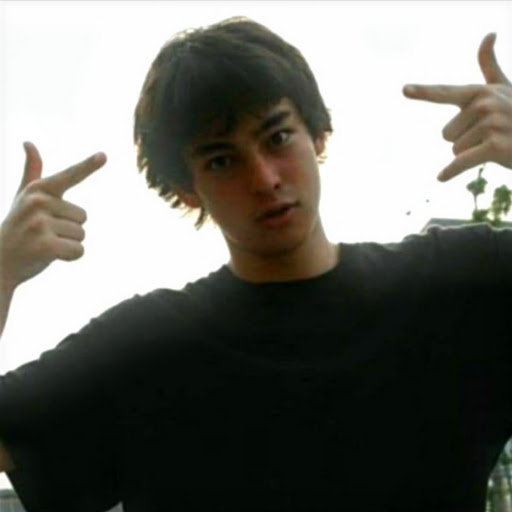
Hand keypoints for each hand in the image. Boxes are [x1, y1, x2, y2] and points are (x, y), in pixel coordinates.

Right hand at [0, 142, 106, 293]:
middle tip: (43, 234)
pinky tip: (49, 256)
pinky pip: (79, 250)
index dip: (88, 166)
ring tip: (44, 244)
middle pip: (83, 216)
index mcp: (38, 190)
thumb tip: (29, 142)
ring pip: (81, 234)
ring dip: (68, 243)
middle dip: (68, 229)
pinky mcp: (46, 246)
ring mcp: (40, 224)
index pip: (69, 176)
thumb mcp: (22, 198)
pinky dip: (70, 257)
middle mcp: (38, 203)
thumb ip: (32, 172)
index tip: (104, 155)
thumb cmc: (17, 228)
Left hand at [403, 33, 511, 181]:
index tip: (404, 89)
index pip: (445, 93)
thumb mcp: (504, 89)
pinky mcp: (495, 146)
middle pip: (446, 134)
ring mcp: (492, 124)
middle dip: (463, 140)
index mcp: (480, 92)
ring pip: (455, 150)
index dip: (423, 92)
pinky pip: (460, 162)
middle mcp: (485, 104)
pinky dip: (450, 172)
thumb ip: (490, 66)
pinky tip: (440, 178)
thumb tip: (489, 34)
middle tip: (489, 134)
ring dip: (471, 152)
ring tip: (495, 143)